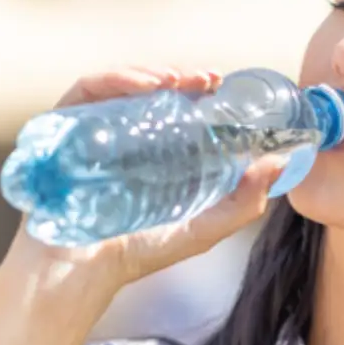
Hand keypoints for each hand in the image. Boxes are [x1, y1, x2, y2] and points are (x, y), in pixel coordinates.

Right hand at [0, 65, 288, 303]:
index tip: (224, 85)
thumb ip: (243, 202)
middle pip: (151, 89)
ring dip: (152, 72)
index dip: (201, 91)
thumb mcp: (201, 228)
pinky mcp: (63, 127)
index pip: (177, 106)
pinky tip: (145, 86)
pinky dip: (116, 80)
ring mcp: (91, 128)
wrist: (79, 272)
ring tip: (179, 79)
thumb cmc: (135, 252)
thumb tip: (280, 162)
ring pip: (122, 84)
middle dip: (182, 76)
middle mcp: (122, 134)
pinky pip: (87, 91)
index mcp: (153, 150)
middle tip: (209, 79)